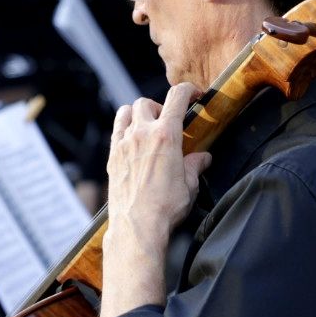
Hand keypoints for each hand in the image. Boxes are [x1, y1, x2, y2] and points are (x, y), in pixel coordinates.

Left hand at [103, 83, 211, 260]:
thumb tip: (202, 158)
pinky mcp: (112, 157)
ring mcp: (123, 144)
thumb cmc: (165, 207)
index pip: (177, 96)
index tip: (195, 95)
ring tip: (147, 127)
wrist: (137, 226)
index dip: (189, 90)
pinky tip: (132, 142)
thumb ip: (195, 166)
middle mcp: (142, 134)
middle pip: (146, 103)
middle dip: (159, 107)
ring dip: (137, 114)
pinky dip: (124, 129)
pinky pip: (116, 131)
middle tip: (168, 122)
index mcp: (166, 135)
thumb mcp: (190, 185)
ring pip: (126, 112)